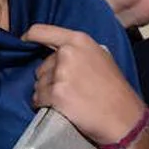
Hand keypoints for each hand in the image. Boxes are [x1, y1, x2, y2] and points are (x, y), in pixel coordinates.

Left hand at [23, 24, 144, 145]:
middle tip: (69, 89)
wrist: (123, 117)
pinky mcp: (56, 95)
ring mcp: (61, 75)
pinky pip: (38, 99)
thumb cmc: (115, 90)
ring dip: (46, 94)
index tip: (25, 41)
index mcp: (79, 40)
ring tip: (67, 101)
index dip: (30, 36)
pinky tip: (59, 109)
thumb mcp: (101, 58)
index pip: (41, 31)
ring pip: (38, 84)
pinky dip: (44, 105)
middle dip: (49, 78)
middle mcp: (67, 54)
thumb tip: (57, 54)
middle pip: (41, 66)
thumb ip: (78, 52)